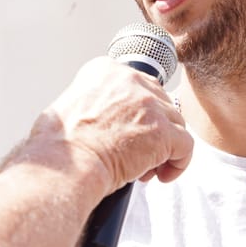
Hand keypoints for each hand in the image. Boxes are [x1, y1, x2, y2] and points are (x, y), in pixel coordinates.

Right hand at [40, 58, 192, 194]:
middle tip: (136, 155)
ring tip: (144, 170)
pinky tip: (161, 176)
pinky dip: (178, 163)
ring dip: (164, 149)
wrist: (67, 165)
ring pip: (176, 124)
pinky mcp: (164, 132)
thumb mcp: (68, 106)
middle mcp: (131, 81)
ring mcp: (150, 106)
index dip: (138, 114)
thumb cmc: (59, 146)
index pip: (138, 87)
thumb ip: (92, 102)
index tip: (128, 132)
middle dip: (152, 130)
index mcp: (105, 70)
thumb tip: (98, 120)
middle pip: (160, 103)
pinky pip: (186, 146)